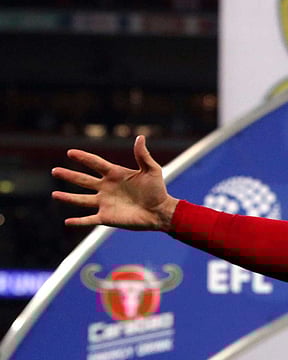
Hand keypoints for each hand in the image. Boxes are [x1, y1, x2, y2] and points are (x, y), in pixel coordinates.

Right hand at [51, 135, 178, 230]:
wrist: (161, 212)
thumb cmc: (158, 190)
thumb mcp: (152, 170)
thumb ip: (143, 155)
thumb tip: (140, 137)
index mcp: (115, 174)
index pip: (95, 164)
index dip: (83, 158)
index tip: (70, 152)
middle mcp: (106, 188)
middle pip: (83, 180)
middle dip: (69, 175)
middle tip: (54, 170)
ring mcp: (105, 203)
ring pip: (81, 199)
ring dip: (68, 197)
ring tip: (54, 194)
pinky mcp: (107, 217)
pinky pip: (89, 220)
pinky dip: (78, 222)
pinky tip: (67, 222)